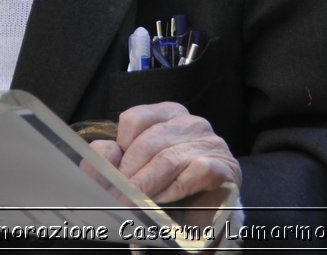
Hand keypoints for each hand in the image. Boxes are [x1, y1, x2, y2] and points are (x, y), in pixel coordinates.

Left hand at [89, 102, 241, 204]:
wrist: (204, 212)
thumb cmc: (167, 185)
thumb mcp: (134, 168)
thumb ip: (111, 158)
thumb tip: (102, 153)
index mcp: (166, 114)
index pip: (134, 119)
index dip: (120, 148)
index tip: (113, 172)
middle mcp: (190, 122)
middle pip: (148, 142)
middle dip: (129, 173)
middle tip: (117, 195)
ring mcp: (210, 142)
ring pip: (167, 160)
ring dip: (146, 185)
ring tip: (133, 201)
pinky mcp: (224, 165)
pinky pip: (192, 174)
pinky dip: (172, 190)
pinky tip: (163, 200)